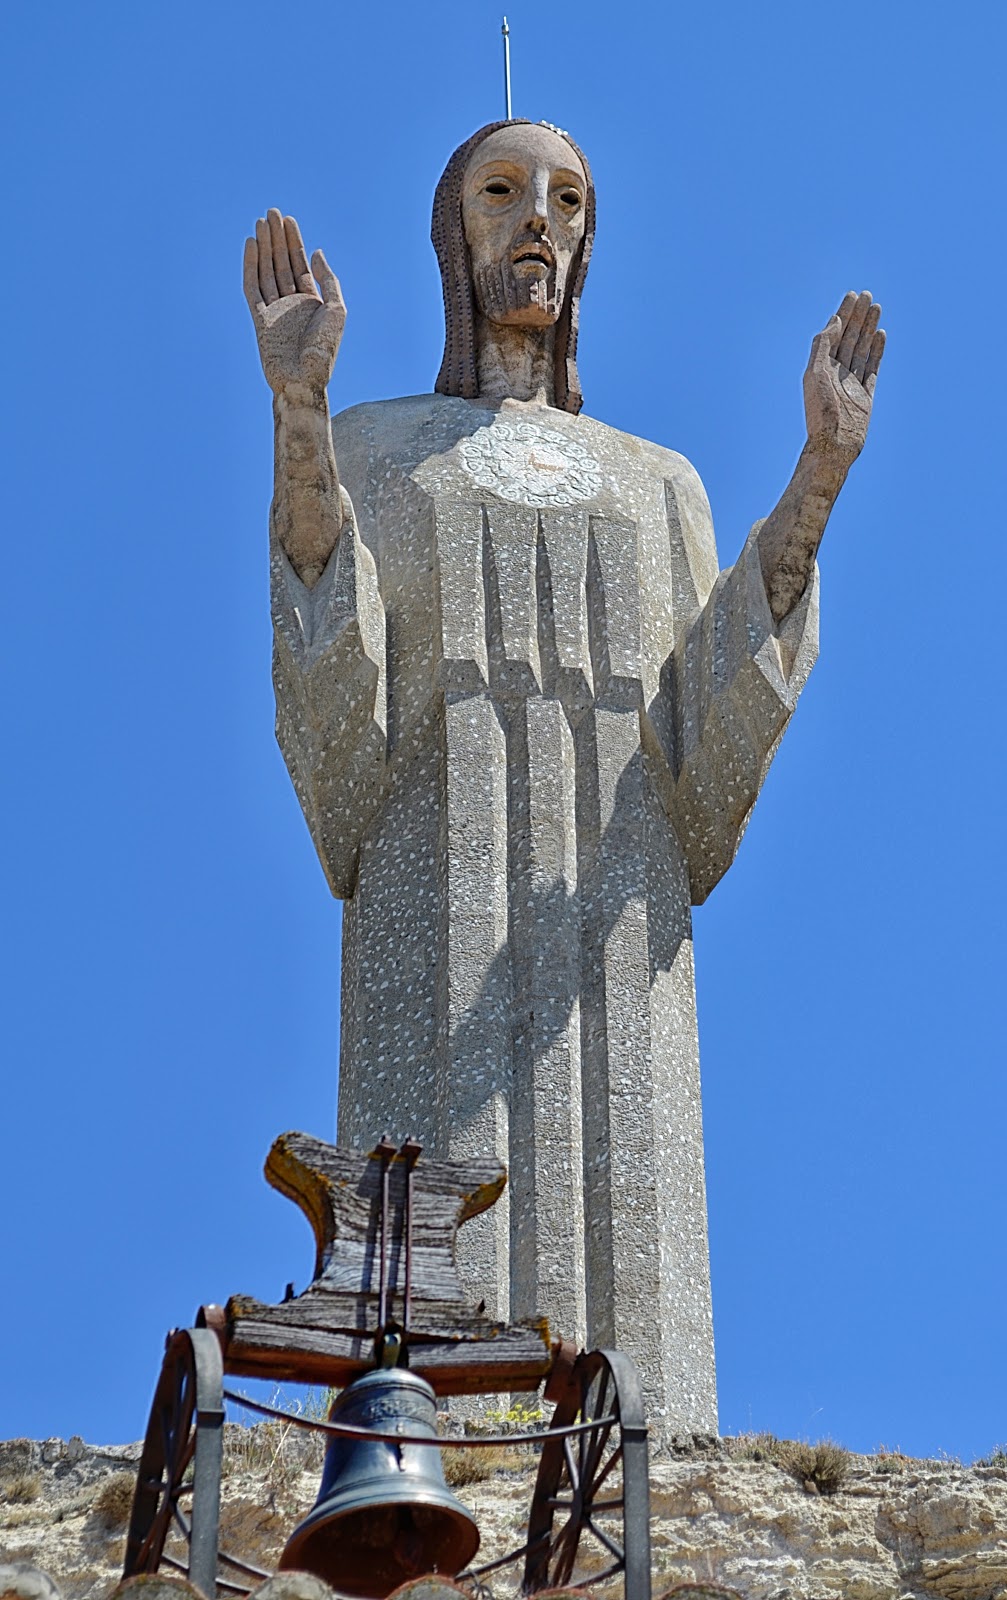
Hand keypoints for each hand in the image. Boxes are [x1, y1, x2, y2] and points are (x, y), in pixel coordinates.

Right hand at [243, 210, 345, 395]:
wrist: (304, 381)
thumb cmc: (324, 350)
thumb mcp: (337, 310)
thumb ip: (328, 279)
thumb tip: (317, 251)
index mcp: (311, 303)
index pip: (299, 266)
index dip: (294, 243)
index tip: (288, 220)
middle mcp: (291, 305)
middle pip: (281, 264)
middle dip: (277, 239)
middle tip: (271, 212)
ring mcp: (274, 311)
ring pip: (267, 272)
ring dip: (264, 247)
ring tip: (261, 223)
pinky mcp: (259, 320)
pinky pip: (252, 288)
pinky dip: (251, 267)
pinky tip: (252, 247)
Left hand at [804, 291, 885, 465]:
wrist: (834, 444)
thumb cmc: (821, 412)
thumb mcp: (816, 374)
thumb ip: (823, 346)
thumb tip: (835, 321)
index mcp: (822, 367)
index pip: (835, 333)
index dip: (844, 314)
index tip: (852, 295)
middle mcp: (836, 373)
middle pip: (850, 337)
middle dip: (858, 315)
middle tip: (867, 294)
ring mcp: (852, 382)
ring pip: (862, 348)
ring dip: (869, 327)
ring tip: (877, 307)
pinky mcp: (866, 394)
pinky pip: (873, 367)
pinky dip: (877, 350)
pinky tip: (881, 334)